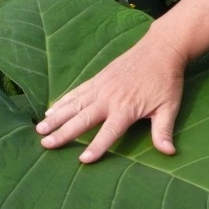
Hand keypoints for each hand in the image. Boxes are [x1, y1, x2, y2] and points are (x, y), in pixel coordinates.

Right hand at [35, 29, 186, 163]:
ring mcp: (100, 87)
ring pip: (73, 104)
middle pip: (82, 119)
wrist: (160, 49)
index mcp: (126, 108)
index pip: (109, 132)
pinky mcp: (97, 78)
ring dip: (56, 117)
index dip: (97, 146)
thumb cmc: (166, 81)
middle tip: (46, 144)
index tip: (83, 159)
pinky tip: (50, 110)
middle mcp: (109, 98)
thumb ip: (164, 131)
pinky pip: (76, 91)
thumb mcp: (169, 107)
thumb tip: (169, 152)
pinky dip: (62, 101)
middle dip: (64, 133)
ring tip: (39, 129)